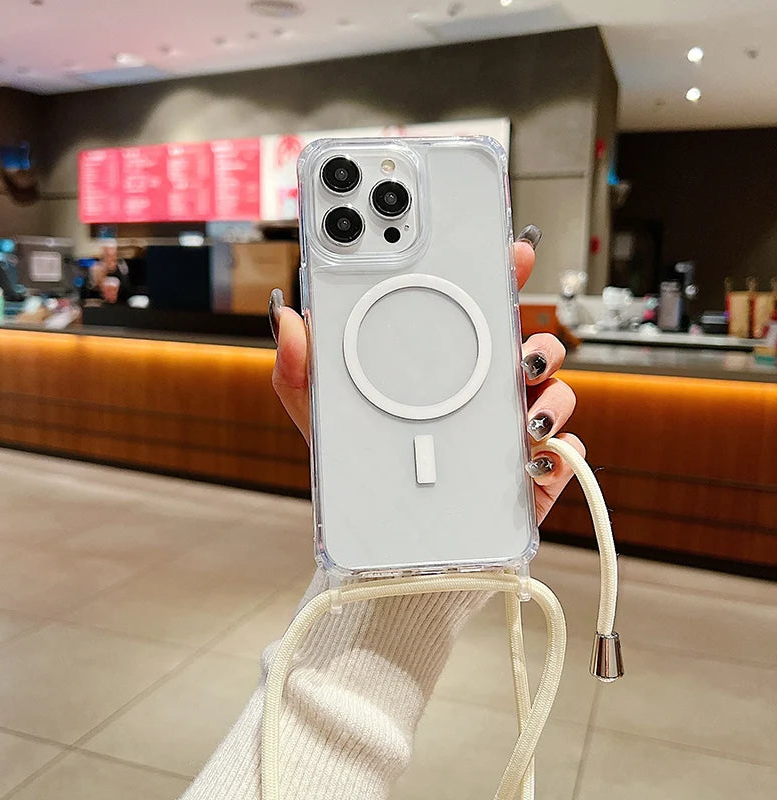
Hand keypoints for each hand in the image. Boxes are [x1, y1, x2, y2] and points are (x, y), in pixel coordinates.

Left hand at [269, 229, 583, 523]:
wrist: (391, 546)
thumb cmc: (363, 473)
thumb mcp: (321, 418)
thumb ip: (299, 368)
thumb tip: (287, 316)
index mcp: (447, 370)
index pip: (482, 314)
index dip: (503, 279)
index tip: (511, 254)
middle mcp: (486, 394)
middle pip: (533, 349)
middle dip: (540, 342)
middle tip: (522, 354)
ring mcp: (511, 434)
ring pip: (558, 396)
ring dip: (553, 398)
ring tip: (525, 415)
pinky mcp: (530, 477)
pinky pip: (565, 455)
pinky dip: (560, 453)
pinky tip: (533, 461)